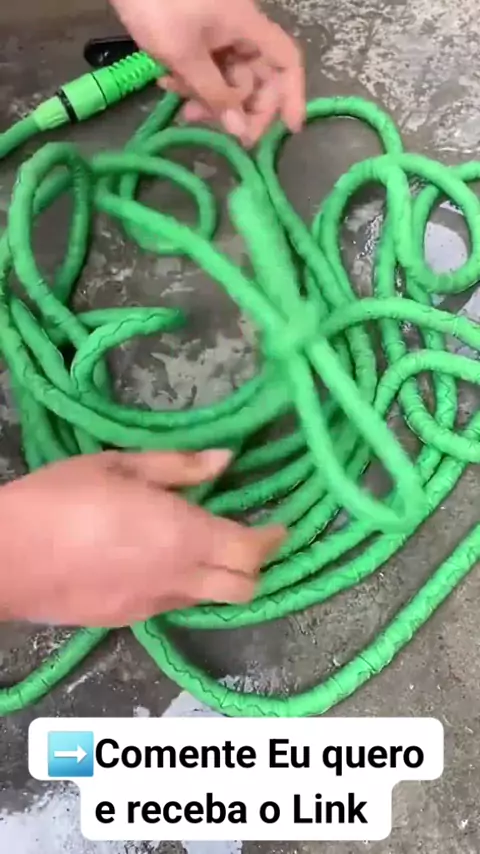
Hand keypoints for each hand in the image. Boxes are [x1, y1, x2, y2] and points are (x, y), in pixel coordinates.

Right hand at [0, 450, 283, 626]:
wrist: (4, 559)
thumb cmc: (61, 499)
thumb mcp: (119, 465)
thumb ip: (178, 466)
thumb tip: (224, 460)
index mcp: (183, 535)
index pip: (250, 550)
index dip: (272, 539)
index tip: (278, 524)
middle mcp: (179, 578)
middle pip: (244, 588)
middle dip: (255, 565)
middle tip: (246, 537)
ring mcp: (153, 606)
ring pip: (210, 600)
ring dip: (219, 578)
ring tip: (201, 548)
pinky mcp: (127, 621)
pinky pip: (173, 607)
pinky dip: (183, 588)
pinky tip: (157, 563)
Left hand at [109, 0, 304, 145]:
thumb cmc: (156, 5)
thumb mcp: (184, 56)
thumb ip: (215, 94)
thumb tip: (241, 130)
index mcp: (247, 28)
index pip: (286, 62)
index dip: (292, 96)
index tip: (289, 130)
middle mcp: (240, 31)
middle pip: (257, 78)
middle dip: (241, 108)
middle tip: (223, 132)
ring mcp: (218, 34)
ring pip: (228, 79)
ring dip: (210, 99)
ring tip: (184, 107)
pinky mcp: (197, 36)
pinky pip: (206, 68)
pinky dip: (192, 82)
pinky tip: (167, 81)